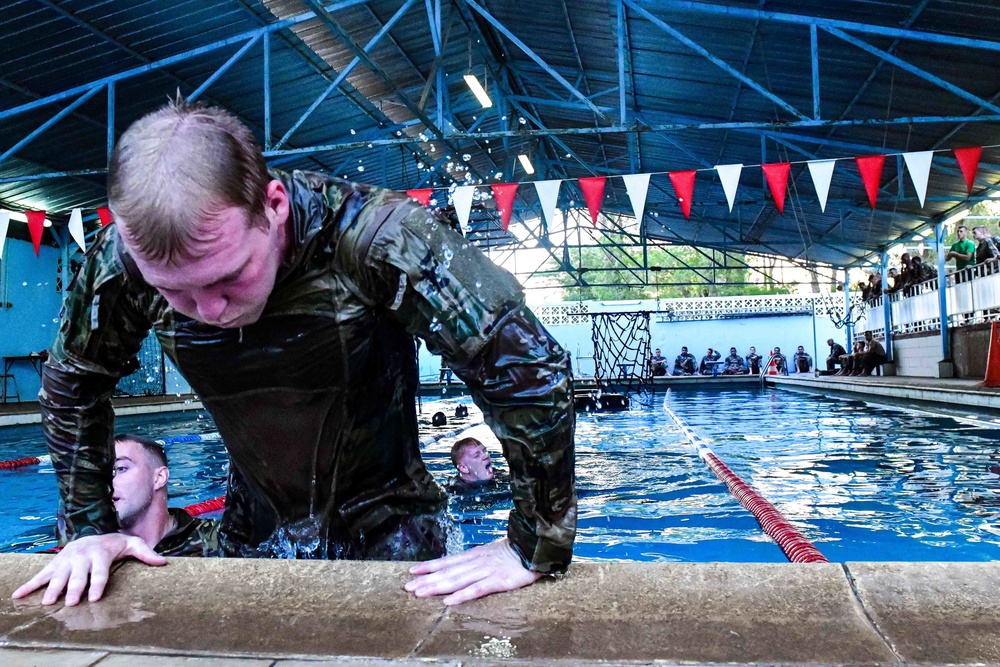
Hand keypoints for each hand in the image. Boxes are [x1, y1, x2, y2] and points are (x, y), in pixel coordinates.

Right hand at [11, 534, 165, 605]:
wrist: (91, 534)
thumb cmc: (114, 544)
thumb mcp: (132, 544)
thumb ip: (146, 553)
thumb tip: (163, 562)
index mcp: (100, 554)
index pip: (99, 571)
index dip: (98, 583)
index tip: (95, 596)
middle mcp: (81, 557)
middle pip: (77, 576)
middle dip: (74, 588)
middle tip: (72, 602)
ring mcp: (65, 561)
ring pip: (58, 576)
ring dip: (52, 589)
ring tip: (48, 602)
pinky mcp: (54, 565)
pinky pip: (40, 575)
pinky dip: (29, 585)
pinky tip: (18, 596)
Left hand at [405, 538, 541, 604]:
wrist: (535, 547)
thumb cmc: (515, 552)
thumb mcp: (492, 552)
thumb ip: (477, 559)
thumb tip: (461, 564)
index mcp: (475, 555)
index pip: (447, 561)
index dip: (429, 566)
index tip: (412, 571)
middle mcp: (476, 562)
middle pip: (447, 572)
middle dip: (426, 580)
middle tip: (407, 587)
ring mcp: (486, 571)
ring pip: (457, 580)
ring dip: (436, 587)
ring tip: (419, 593)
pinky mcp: (498, 581)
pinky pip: (477, 589)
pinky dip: (462, 595)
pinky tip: (449, 602)